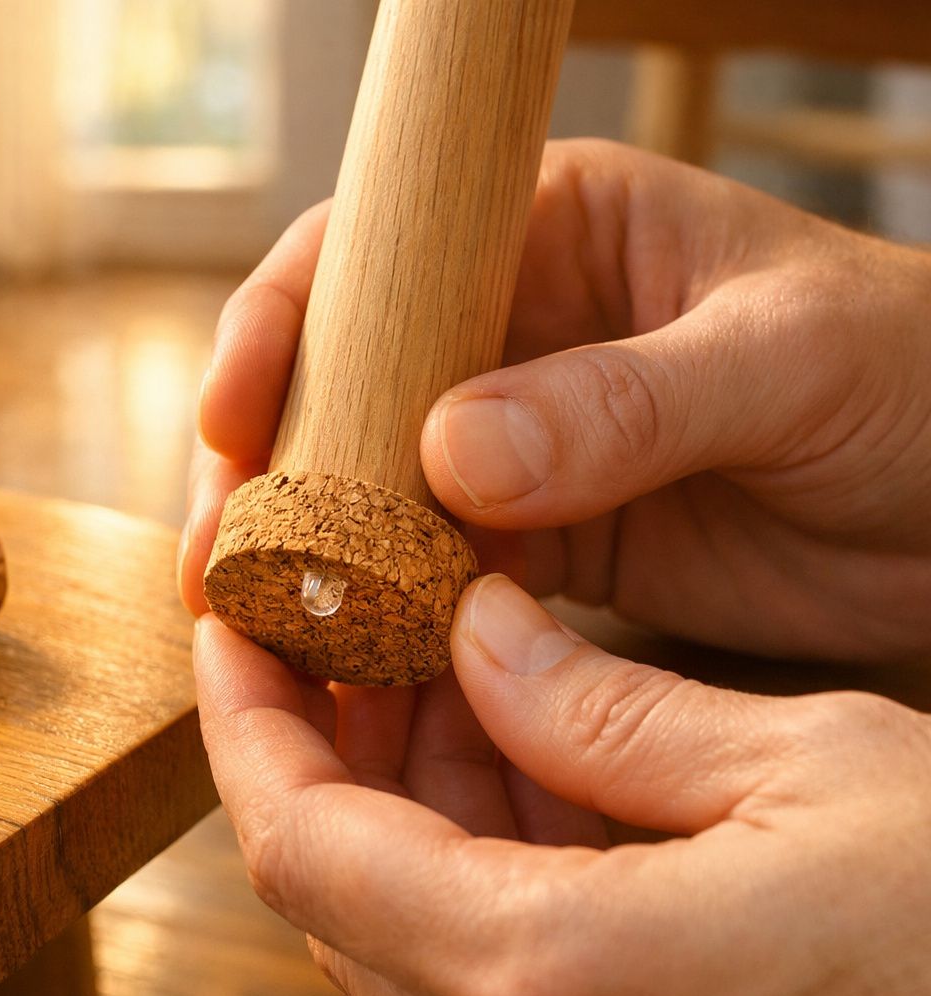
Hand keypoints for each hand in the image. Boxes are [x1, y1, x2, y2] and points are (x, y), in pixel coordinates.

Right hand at [180, 139, 930, 660]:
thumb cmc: (919, 379)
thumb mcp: (791, 362)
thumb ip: (629, 400)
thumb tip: (450, 450)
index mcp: (551, 228)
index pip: (377, 254)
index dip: (282, 328)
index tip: (231, 417)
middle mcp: (507, 329)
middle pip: (337, 387)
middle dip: (268, 473)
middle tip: (223, 567)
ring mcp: (513, 444)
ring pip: (367, 495)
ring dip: (312, 567)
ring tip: (263, 642)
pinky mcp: (536, 546)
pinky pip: (429, 580)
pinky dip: (384, 629)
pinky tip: (351, 678)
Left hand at [197, 574, 930, 995]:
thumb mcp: (807, 770)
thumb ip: (605, 706)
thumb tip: (477, 631)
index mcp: (549, 974)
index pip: (301, 837)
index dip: (243, 718)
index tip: (228, 622)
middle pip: (336, 873)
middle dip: (327, 732)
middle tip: (346, 611)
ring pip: (405, 905)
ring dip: (404, 775)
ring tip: (440, 648)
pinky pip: (486, 939)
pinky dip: (477, 832)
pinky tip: (520, 730)